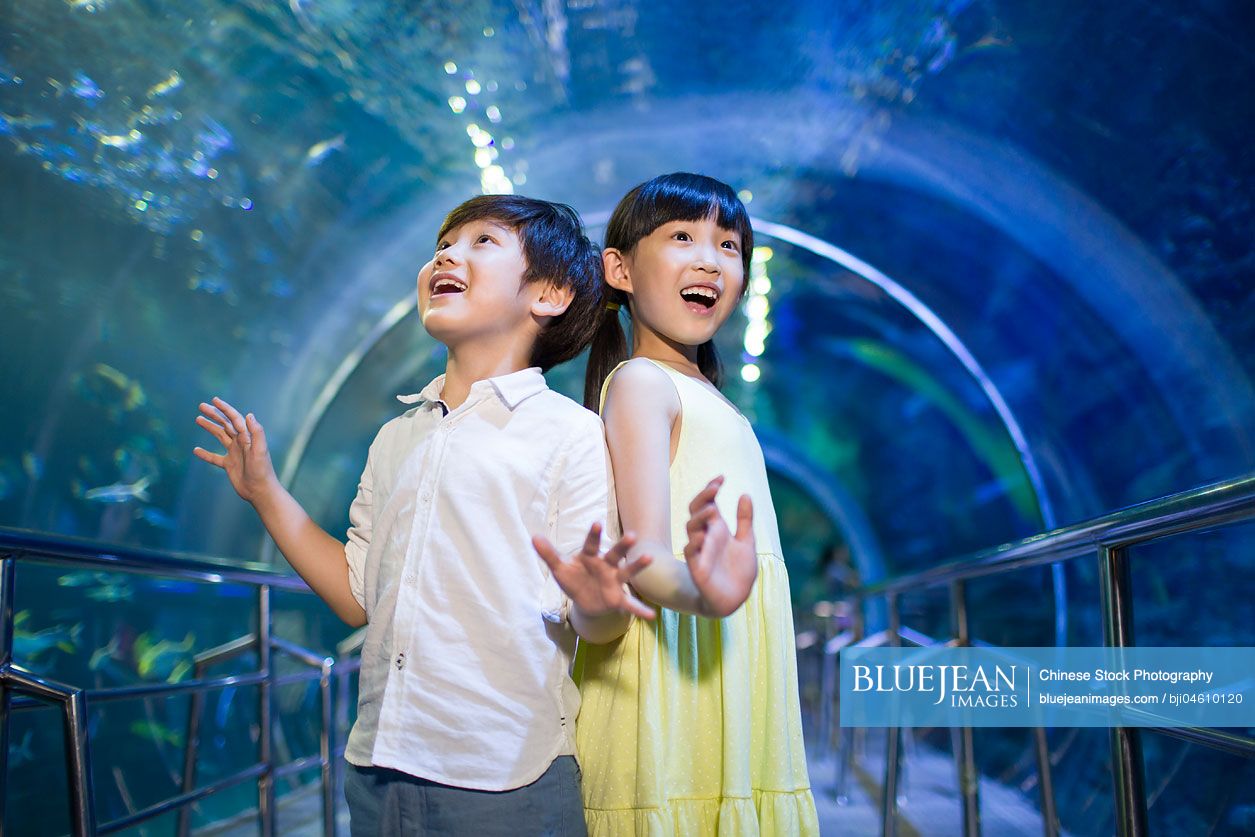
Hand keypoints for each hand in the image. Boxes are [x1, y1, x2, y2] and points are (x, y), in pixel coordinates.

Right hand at [193, 397, 280, 505]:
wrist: (260, 491)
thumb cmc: (262, 471)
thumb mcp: (260, 450)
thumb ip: (256, 432)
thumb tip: (249, 414)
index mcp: (247, 437)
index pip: (234, 419)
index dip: (225, 409)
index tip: (213, 400)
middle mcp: (241, 442)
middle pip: (225, 424)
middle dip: (214, 414)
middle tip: (201, 406)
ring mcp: (235, 453)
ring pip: (220, 436)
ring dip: (210, 427)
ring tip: (198, 419)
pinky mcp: (229, 465)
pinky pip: (214, 457)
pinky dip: (205, 454)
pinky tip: (196, 450)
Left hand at [532, 523, 655, 620]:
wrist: (584, 601)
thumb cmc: (574, 579)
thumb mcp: (559, 568)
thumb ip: (548, 554)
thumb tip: (534, 537)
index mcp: (590, 556)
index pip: (591, 544)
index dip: (594, 535)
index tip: (596, 523)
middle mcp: (605, 566)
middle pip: (614, 554)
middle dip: (622, 546)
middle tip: (632, 535)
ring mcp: (613, 581)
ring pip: (627, 572)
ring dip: (637, 566)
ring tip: (649, 557)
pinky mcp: (617, 598)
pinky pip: (629, 604)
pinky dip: (639, 609)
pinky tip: (651, 616)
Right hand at [683, 477, 757, 617]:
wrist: (735, 598)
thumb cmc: (739, 571)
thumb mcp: (746, 542)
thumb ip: (745, 520)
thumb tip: (745, 494)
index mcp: (717, 529)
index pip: (708, 503)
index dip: (711, 489)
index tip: (721, 477)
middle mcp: (706, 536)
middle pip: (697, 511)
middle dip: (703, 498)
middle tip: (715, 488)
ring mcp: (701, 551)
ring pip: (691, 528)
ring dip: (700, 517)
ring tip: (713, 509)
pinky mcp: (698, 568)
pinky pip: (691, 553)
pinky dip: (694, 544)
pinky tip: (702, 538)